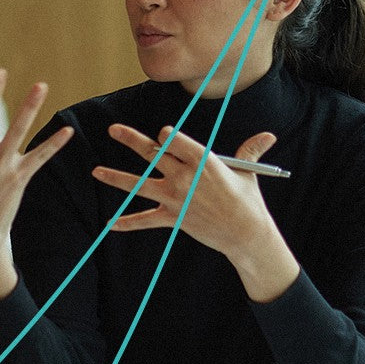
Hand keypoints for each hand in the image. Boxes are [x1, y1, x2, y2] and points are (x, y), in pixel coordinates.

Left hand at [92, 126, 297, 298]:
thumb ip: (250, 151)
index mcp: (204, 162)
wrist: (246, 234)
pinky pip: (145, 220)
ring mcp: (176, 198)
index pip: (177, 141)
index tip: (161, 133)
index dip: (168, 136)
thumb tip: (268, 136)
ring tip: (96, 172)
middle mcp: (185, 178)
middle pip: (154, 154)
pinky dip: (128, 223)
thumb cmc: (247, 200)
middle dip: (131, 140)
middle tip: (112, 129)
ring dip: (116, 178)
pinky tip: (110, 224)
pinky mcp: (172, 217)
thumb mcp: (247, 173)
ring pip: (139, 185)